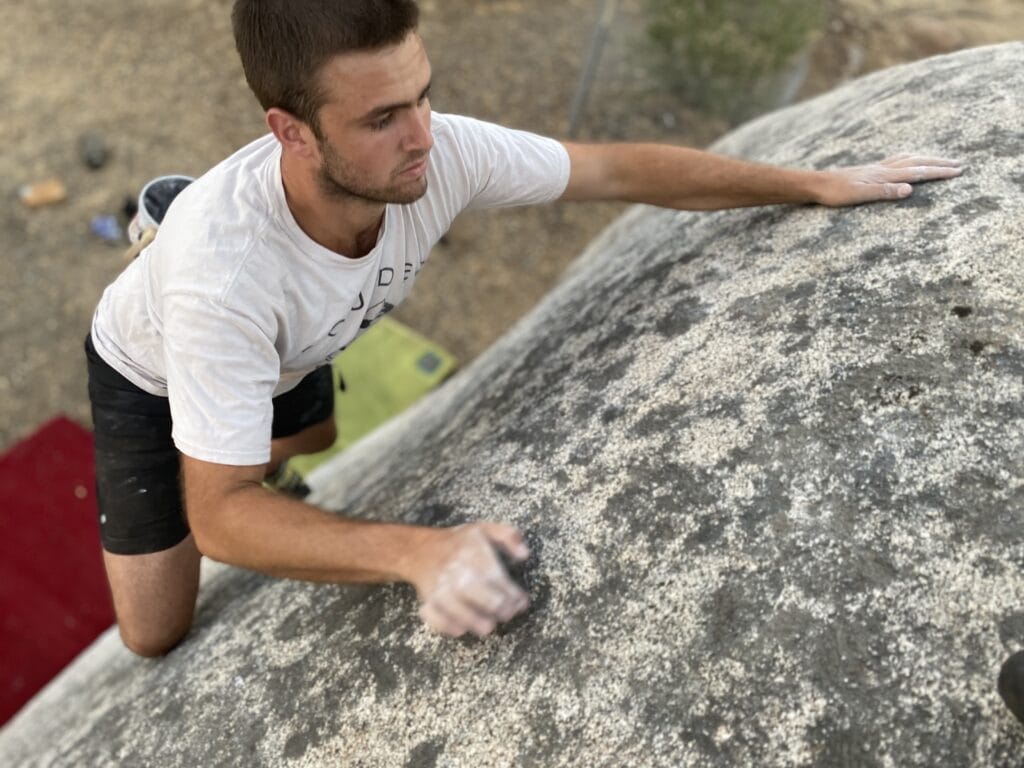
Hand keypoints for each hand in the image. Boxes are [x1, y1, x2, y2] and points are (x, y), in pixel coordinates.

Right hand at [409, 522, 529, 637]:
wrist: (421, 550)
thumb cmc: (460, 543)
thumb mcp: (485, 529)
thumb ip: (508, 536)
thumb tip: (525, 555)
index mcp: (472, 553)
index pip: (496, 577)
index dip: (513, 594)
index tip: (522, 602)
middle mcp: (455, 570)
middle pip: (479, 596)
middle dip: (499, 609)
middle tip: (508, 614)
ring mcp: (439, 587)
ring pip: (458, 610)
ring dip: (476, 621)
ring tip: (488, 626)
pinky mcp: (428, 601)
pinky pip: (436, 618)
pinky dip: (448, 626)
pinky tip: (461, 629)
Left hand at [816, 154, 962, 206]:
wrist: (817, 184)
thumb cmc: (836, 194)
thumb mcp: (860, 196)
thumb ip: (885, 192)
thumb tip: (910, 189)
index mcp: (884, 176)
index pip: (918, 172)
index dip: (938, 172)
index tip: (958, 171)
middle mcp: (883, 169)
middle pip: (917, 162)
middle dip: (938, 163)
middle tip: (958, 164)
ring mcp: (877, 168)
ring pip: (908, 159)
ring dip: (926, 159)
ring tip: (940, 159)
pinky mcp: (870, 170)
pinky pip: (896, 160)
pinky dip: (909, 158)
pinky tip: (907, 160)